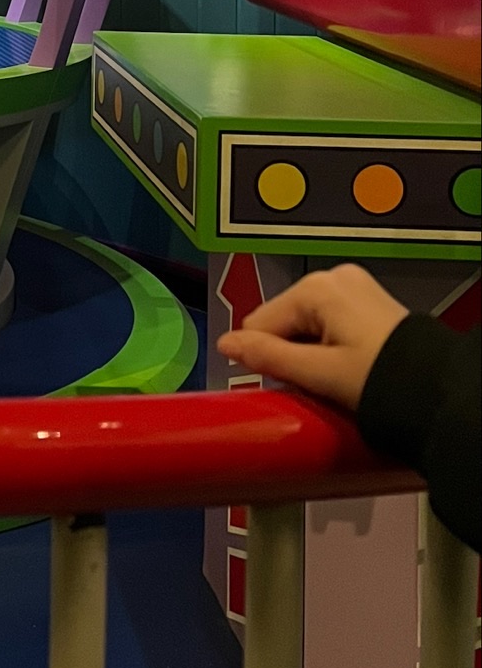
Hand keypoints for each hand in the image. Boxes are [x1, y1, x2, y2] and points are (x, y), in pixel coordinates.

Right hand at [217, 263, 408, 410]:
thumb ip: (268, 357)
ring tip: (335, 380)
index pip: (260, 321)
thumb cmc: (381, 380)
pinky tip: (347, 367)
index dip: (265, 357)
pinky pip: (329, 321)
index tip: (285, 386)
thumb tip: (225, 344)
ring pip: (306, 322)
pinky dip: (329, 344)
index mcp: (316, 288)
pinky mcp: (368, 299)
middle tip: (316, 385)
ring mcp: (354, 285)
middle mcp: (333, 277)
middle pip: (284, 320)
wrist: (441, 390)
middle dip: (290, 353)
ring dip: (309, 351)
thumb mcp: (319, 374)